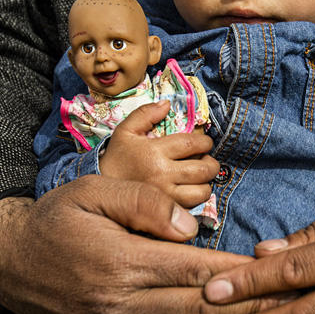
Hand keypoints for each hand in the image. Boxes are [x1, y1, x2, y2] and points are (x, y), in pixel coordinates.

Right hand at [0, 177, 276, 313]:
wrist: (8, 258)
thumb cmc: (59, 217)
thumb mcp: (96, 190)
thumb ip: (146, 203)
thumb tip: (192, 228)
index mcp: (122, 260)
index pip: (197, 271)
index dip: (241, 275)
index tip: (277, 273)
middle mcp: (117, 303)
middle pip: (198, 311)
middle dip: (248, 309)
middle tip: (288, 306)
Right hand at [102, 100, 218, 207]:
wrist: (102, 189)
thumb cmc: (117, 157)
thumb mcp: (126, 131)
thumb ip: (145, 114)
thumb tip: (167, 103)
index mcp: (154, 151)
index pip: (192, 143)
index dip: (205, 142)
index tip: (205, 143)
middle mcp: (162, 173)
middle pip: (202, 169)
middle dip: (212, 164)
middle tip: (207, 160)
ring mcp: (165, 194)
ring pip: (201, 191)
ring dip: (207, 183)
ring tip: (201, 177)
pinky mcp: (165, 210)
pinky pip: (192, 206)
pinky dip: (197, 198)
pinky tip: (191, 190)